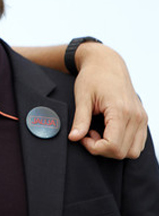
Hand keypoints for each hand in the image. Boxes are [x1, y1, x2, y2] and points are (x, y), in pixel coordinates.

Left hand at [68, 42, 146, 158]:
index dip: (94, 147)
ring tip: (98, 132)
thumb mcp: (82, 97)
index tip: (82, 136)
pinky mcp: (142, 118)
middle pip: (122, 152)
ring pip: (133, 151)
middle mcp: (136, 116)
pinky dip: (122, 143)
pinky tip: (107, 130)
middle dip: (102, 149)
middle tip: (88, 133)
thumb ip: (80, 120)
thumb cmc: (92, 77)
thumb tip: (74, 138)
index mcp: (121, 111)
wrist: (106, 63)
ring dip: (113, 148)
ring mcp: (141, 118)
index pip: (113, 146)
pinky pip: (137, 143)